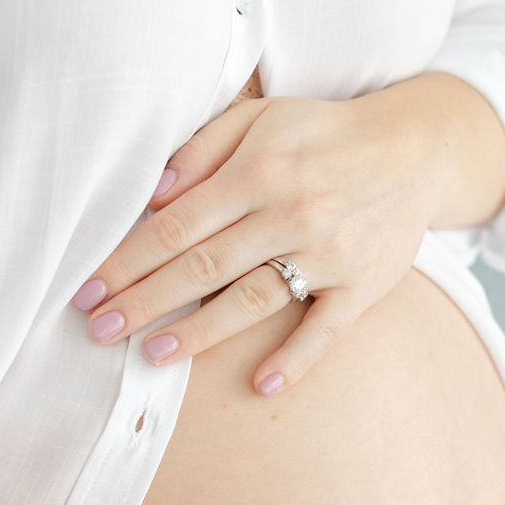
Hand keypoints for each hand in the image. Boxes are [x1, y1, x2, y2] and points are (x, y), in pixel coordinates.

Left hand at [72, 87, 452, 395]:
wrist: (417, 150)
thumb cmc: (324, 134)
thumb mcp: (263, 118)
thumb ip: (203, 149)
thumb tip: (151, 193)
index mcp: (259, 170)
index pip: (176, 226)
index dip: (126, 261)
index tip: (87, 290)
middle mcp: (291, 213)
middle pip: (201, 267)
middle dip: (143, 301)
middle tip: (98, 331)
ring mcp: (329, 254)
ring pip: (252, 300)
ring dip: (199, 333)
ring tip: (152, 354)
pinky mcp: (362, 286)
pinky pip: (325, 331)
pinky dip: (295, 360)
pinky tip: (261, 386)